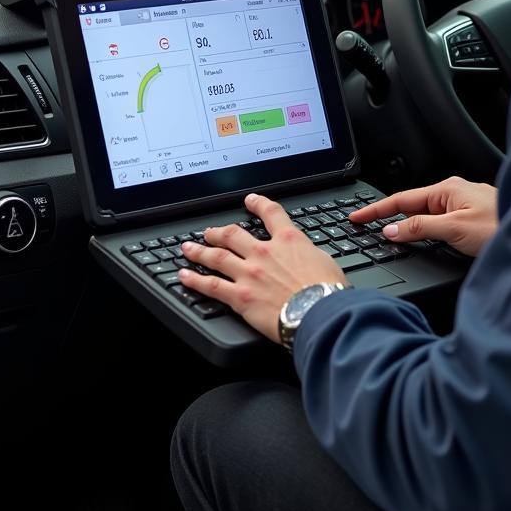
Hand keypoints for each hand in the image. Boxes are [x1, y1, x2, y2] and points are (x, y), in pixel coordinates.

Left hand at [179, 193, 345, 343]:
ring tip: (188, 248)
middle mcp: (264, 253)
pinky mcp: (239, 296)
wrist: (318, 310)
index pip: (271, 214)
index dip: (259, 204)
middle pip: (234, 234)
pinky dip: (194, 280)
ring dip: (200, 251)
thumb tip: (306, 257)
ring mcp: (249, 273)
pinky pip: (211, 285)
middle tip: (210, 231)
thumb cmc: (326, 290)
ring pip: (217, 256)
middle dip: (219, 231)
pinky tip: (184, 276)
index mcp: (288, 241)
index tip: (251, 200)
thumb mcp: (325, 261)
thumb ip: (309, 256)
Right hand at [349, 176, 497, 256]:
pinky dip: (424, 230)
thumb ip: (421, 228)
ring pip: (426, 216)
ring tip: (386, 235)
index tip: (356, 217)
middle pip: (412, 207)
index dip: (376, 210)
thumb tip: (393, 229)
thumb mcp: (455, 229)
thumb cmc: (503, 227)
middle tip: (365, 227)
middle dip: (389, 216)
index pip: (402, 199)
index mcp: (447, 189)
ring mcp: (464, 206)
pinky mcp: (472, 220)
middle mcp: (455, 194)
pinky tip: (420, 239)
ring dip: (407, 225)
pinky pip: (439, 223)